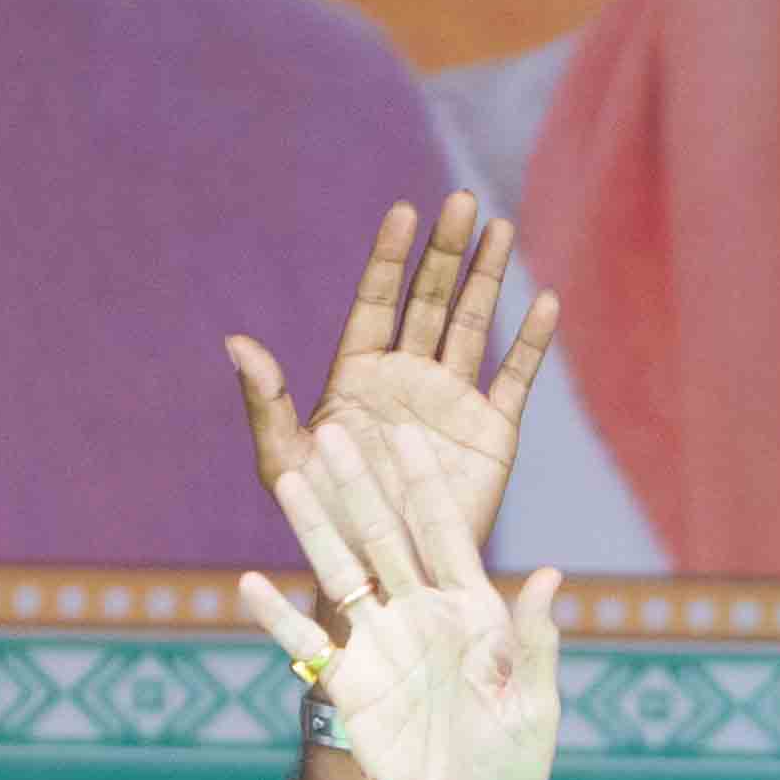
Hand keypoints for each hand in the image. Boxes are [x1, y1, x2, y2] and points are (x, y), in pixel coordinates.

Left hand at [228, 194, 557, 625]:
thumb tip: (235, 341)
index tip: (403, 212)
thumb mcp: (284, 463)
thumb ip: (264, 402)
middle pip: (430, 299)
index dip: (390, 257)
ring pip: (473, 325)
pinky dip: (529, 343)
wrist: (379, 577)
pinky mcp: (492, 435)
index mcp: (358, 374)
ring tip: (502, 228)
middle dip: (446, 251)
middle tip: (462, 201)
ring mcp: (452, 402)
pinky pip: (514, 379)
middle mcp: (408, 378)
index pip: (378, 300)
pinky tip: (543, 303)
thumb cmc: (323, 523)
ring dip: (488, 278)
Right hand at [251, 415, 562, 779]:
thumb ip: (533, 642)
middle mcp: (422, 616)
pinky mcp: (350, 687)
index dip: (424, 485)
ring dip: (315, 529)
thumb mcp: (534, 705)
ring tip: (289, 479)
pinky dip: (277, 616)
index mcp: (473, 612)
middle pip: (384, 537)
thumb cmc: (515, 767)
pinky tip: (250, 583)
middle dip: (360, 485)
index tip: (405, 434)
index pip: (445, 533)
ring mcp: (381, 648)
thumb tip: (550, 576)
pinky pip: (306, 644)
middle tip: (334, 430)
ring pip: (340, 574)